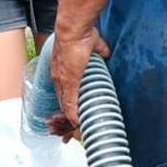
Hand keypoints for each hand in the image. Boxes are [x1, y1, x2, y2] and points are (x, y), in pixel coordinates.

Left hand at [49, 23, 110, 137]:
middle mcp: (59, 79)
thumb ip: (100, 52)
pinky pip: (70, 103)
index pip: (63, 98)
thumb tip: (107, 54)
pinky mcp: (69, 81)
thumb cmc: (83, 34)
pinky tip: (76, 125)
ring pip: (64, 108)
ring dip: (67, 123)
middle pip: (61, 107)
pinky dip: (73, 115)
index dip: (65, 112)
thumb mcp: (95, 46)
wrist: (75, 29)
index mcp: (64, 73)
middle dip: (62, 125)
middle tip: (64, 138)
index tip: (68, 122)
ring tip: (69, 136)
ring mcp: (63, 81)